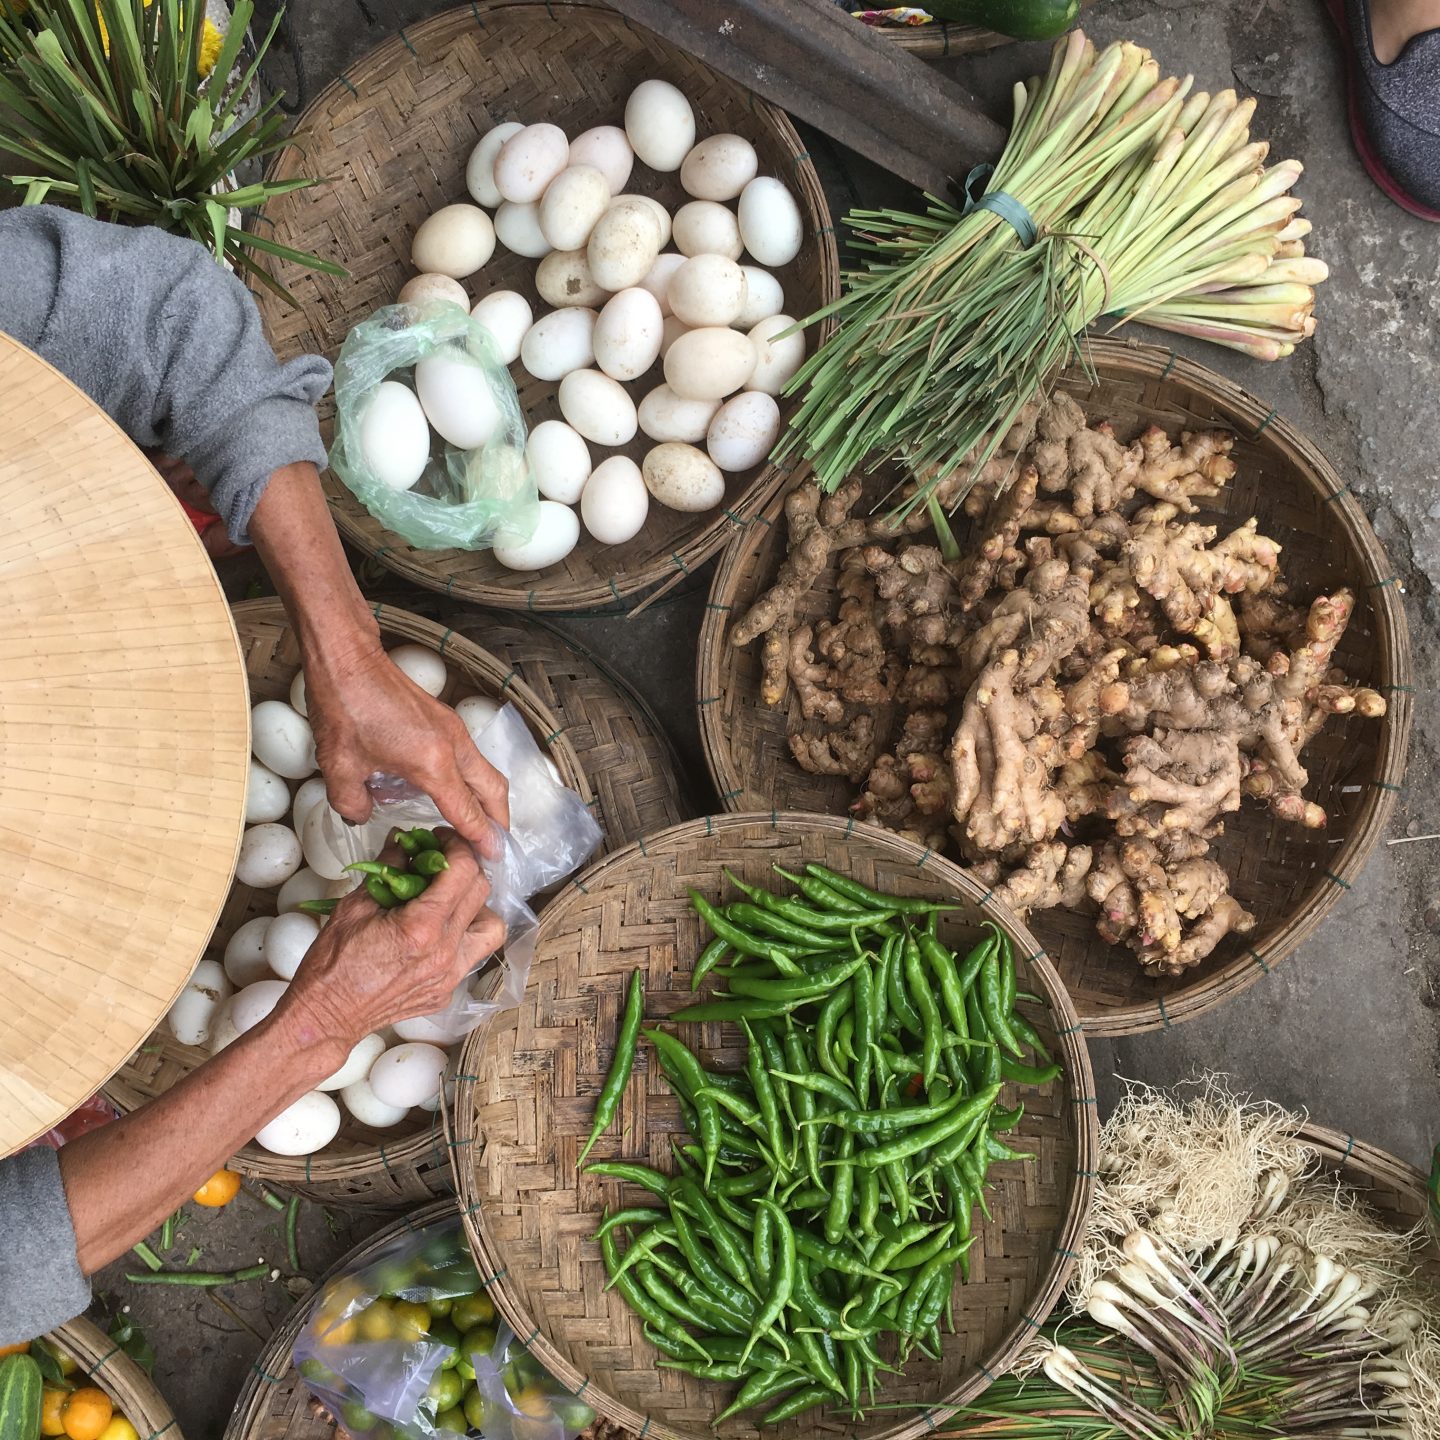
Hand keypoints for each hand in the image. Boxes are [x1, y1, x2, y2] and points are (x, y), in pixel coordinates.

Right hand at [279, 831, 505, 1048]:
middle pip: (481, 892)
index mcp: (422, 927)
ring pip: (492, 928)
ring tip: (449, 899)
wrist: (327, 1015)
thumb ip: (386, 869)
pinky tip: (437, 931)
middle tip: (442, 860)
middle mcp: (445, 952)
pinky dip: (462, 936)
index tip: (442, 838)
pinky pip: (472, 955)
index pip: (463, 871)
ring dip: (477, 906)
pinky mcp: (446, 992)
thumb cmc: (333, 963)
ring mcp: (450, 976)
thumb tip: (403, 840)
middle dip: (465, 867)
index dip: (456, 846)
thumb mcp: (355, 906)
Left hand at [304, 644, 509, 858]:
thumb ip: (353, 804)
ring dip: (488, 799)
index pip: (467, 810)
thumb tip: (361, 816)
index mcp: (432, 763)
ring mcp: (452, 729)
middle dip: (499, 820)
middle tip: (496, 845)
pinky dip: (472, 780)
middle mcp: (453, 746)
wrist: (347, 659)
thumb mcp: (339, 767)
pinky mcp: (444, 719)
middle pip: (494, 789)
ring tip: (479, 823)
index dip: (480, 838)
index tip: (492, 858)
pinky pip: (470, 757)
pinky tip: (452, 791)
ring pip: (485, 771)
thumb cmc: (343, 709)